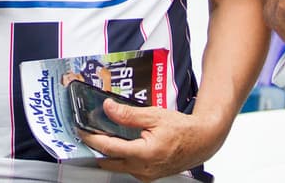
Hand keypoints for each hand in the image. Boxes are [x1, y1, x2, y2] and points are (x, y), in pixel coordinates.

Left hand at [80, 103, 222, 181]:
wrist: (202, 141)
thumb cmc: (183, 129)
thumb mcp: (154, 115)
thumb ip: (128, 114)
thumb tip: (108, 108)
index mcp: (143, 154)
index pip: (108, 148)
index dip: (91, 139)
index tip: (82, 130)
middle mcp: (143, 169)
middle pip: (108, 162)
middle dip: (97, 148)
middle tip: (90, 132)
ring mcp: (146, 175)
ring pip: (118, 166)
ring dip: (109, 153)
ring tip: (105, 134)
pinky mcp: (149, 176)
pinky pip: (129, 168)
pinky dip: (122, 156)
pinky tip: (122, 142)